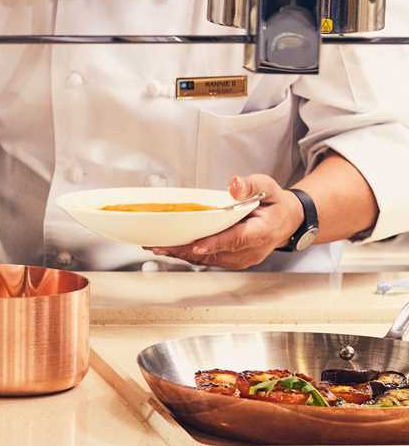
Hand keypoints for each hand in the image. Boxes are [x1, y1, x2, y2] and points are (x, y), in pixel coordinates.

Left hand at [148, 174, 300, 268]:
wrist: (287, 221)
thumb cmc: (275, 203)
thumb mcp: (267, 187)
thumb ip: (251, 185)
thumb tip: (234, 185)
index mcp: (262, 231)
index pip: (236, 239)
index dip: (215, 243)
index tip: (196, 245)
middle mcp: (252, 249)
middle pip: (216, 253)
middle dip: (187, 250)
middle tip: (160, 246)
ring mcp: (244, 258)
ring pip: (210, 260)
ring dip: (184, 254)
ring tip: (158, 247)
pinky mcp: (235, 261)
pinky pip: (211, 260)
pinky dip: (190, 255)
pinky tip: (172, 249)